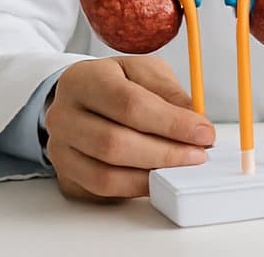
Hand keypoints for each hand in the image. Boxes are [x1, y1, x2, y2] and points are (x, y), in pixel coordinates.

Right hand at [44, 56, 213, 201]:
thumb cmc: (117, 82)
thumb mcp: (144, 72)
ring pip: (106, 175)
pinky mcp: (66, 177)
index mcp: (83, 80)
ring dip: (152, 176)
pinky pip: (102, 192)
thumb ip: (170, 94)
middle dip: (165, 153)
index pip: (129, 105)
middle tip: (198, 155)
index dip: (171, 122)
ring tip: (183, 169)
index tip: (204, 132)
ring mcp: (59, 150)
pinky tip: (159, 177)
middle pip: (115, 144)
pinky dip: (136, 188)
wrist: (81, 99)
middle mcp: (62, 116)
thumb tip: (197, 124)